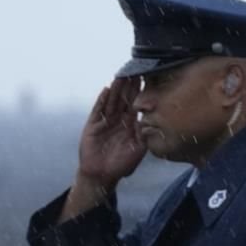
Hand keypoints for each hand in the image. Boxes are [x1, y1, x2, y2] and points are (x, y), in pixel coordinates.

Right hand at [76, 76, 145, 190]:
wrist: (102, 175)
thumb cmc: (122, 164)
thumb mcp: (139, 148)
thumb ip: (144, 134)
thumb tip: (151, 120)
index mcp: (130, 123)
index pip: (137, 104)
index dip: (141, 92)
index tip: (148, 78)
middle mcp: (118, 119)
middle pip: (124, 98)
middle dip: (130, 85)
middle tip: (136, 69)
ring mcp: (105, 121)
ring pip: (112, 101)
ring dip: (117, 89)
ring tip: (122, 75)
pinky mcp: (93, 125)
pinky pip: (98, 110)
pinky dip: (102, 100)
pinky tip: (107, 90)